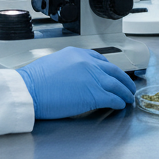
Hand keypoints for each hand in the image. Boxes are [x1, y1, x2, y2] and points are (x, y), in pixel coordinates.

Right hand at [16, 47, 135, 118]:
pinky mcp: (94, 95)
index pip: (100, 59)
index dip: (109, 69)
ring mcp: (93, 78)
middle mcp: (88, 63)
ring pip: (117, 84)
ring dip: (125, 92)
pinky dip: (119, 101)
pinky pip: (113, 98)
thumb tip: (74, 75)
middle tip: (128, 86)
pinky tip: (120, 105)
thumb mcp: (54, 63)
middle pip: (114, 71)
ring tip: (129, 97)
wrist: (29, 90)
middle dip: (124, 80)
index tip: (113, 74)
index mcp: (78, 54)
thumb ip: (69, 66)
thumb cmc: (34, 80)